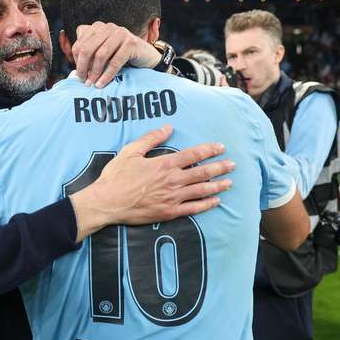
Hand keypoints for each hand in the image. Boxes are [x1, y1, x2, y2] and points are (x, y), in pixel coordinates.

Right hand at [69, 125, 234, 240]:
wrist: (107, 201)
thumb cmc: (116, 176)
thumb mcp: (131, 151)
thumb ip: (151, 138)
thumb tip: (168, 128)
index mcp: (164, 164)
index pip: (193, 155)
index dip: (209, 150)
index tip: (221, 148)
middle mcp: (172, 180)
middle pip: (202, 172)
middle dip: (220, 167)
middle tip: (232, 165)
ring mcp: (172, 198)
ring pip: (201, 191)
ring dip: (217, 186)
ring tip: (229, 183)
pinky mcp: (169, 212)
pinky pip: (193, 209)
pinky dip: (206, 205)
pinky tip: (215, 201)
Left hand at [72, 22, 161, 87]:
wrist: (146, 57)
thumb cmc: (120, 58)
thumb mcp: (102, 55)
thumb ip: (88, 57)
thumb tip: (75, 71)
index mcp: (97, 28)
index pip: (79, 44)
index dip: (76, 61)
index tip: (80, 74)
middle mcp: (107, 27)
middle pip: (87, 48)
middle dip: (83, 67)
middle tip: (83, 81)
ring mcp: (120, 33)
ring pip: (101, 55)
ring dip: (95, 72)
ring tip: (92, 84)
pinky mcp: (131, 42)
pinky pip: (115, 61)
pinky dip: (107, 75)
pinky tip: (102, 84)